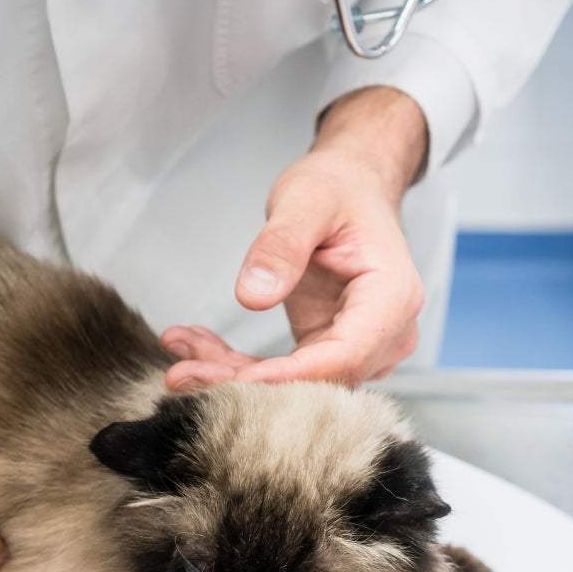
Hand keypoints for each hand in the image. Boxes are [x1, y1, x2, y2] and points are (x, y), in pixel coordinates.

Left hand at [164, 86, 427, 390]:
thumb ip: (282, 246)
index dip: (288, 376)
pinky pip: (283, 370)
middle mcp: (385, 334)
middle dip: (247, 382)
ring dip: (233, 376)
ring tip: (180, 355)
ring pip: (296, 384)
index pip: (344, 356)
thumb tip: (252, 296)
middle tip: (182, 374)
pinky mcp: (329, 349)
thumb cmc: (339, 188)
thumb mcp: (307, 200)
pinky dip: (237, 364)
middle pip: (317, 380)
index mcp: (392, 299)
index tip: (233, 377)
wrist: (351, 188)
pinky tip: (195, 346)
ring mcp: (360, 347)